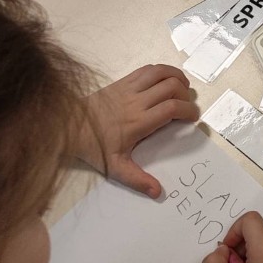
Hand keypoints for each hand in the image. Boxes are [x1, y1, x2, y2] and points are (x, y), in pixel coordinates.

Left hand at [75, 64, 198, 197]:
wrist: (68, 125)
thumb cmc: (94, 146)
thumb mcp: (115, 167)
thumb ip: (137, 179)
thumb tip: (158, 192)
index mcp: (138, 122)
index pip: (172, 108)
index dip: (189, 110)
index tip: (193, 118)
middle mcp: (137, 101)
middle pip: (172, 87)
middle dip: (186, 95)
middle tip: (187, 106)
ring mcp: (129, 88)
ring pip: (162, 73)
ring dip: (178, 78)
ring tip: (182, 88)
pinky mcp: (123, 81)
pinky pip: (148, 69)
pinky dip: (163, 71)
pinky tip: (165, 80)